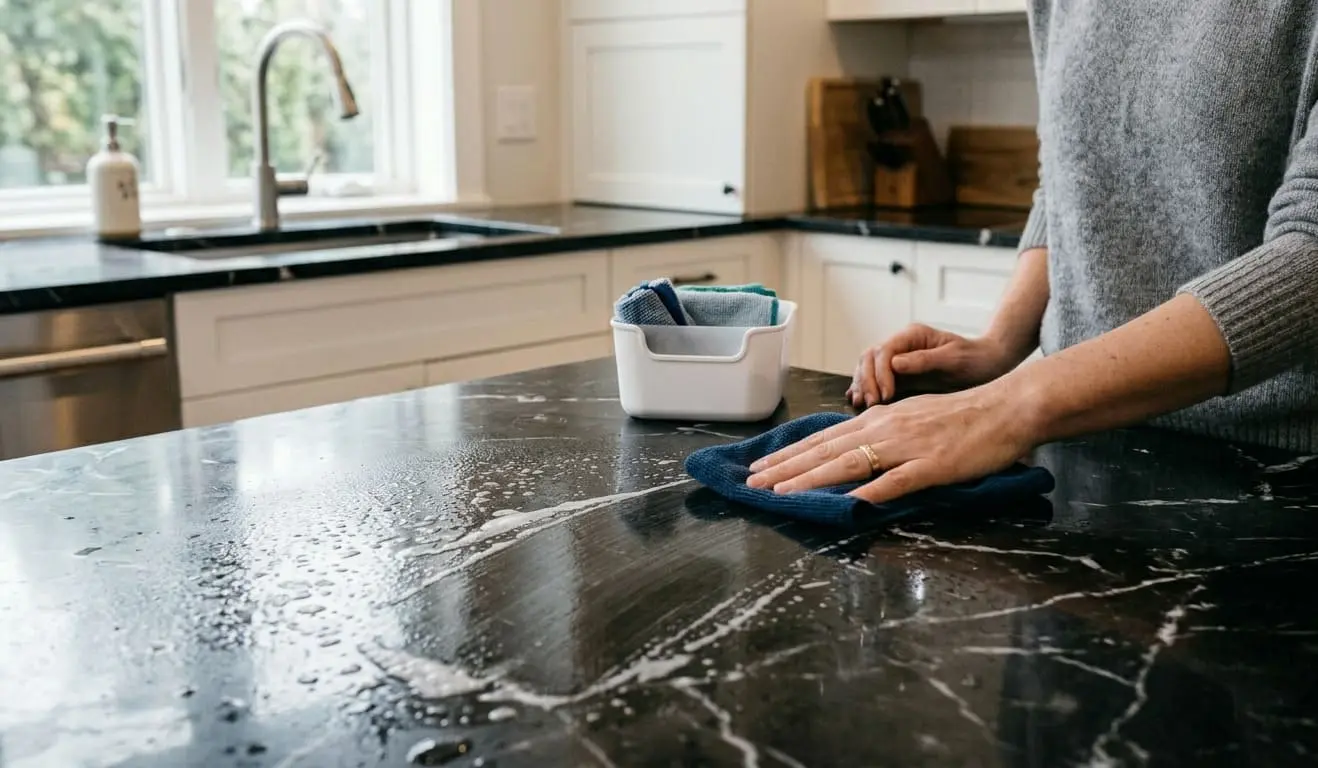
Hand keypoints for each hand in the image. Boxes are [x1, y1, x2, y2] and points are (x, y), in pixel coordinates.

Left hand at [747, 381, 1037, 503]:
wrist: (1007, 407)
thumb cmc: (963, 416)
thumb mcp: (912, 419)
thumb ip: (882, 435)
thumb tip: (854, 450)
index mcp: (880, 420)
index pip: (824, 439)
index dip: (790, 455)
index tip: (760, 467)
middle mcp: (885, 429)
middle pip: (825, 450)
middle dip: (785, 468)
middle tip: (752, 483)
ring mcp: (907, 448)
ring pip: (849, 464)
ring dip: (811, 480)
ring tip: (782, 493)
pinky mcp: (932, 466)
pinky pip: (897, 480)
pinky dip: (872, 492)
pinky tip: (850, 504)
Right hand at [846, 324, 1019, 408]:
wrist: (988, 365)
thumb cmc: (976, 359)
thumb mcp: (954, 359)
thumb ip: (924, 360)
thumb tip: (894, 364)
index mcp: (913, 335)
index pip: (884, 351)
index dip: (879, 373)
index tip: (885, 395)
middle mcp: (902, 345)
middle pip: (870, 358)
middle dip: (867, 381)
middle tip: (871, 404)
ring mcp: (899, 359)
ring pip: (868, 368)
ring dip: (863, 385)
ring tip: (862, 405)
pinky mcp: (900, 375)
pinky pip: (876, 379)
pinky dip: (866, 389)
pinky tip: (859, 400)